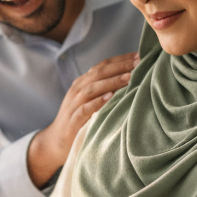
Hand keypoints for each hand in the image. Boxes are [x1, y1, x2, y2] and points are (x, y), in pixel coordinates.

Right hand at [27, 52, 138, 187]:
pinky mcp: (73, 119)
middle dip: (120, 66)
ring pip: (93, 88)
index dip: (121, 59)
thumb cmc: (80, 118)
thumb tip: (131, 77)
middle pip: (99, 73)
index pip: (103, 65)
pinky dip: (97, 102)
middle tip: (138, 62)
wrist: (57, 141)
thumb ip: (105, 88)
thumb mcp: (90, 99)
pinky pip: (85, 108)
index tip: (139, 55)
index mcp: (83, 82)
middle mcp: (78, 89)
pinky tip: (109, 98)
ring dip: (111, 81)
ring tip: (129, 77)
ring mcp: (74, 104)